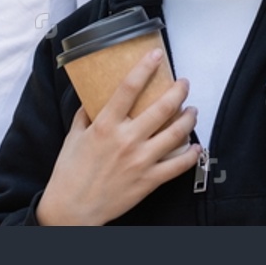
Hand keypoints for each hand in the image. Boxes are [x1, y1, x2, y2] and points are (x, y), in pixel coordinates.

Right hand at [35, 49, 200, 225]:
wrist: (72, 209)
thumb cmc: (70, 173)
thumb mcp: (73, 137)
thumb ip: (85, 115)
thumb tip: (92, 99)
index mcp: (105, 125)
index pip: (129, 88)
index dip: (145, 68)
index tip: (155, 55)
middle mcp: (126, 140)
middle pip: (161, 108)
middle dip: (178, 91)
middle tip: (184, 84)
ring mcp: (140, 160)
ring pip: (175, 134)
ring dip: (188, 119)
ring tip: (192, 111)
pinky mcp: (149, 180)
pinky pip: (177, 165)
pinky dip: (191, 154)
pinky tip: (196, 146)